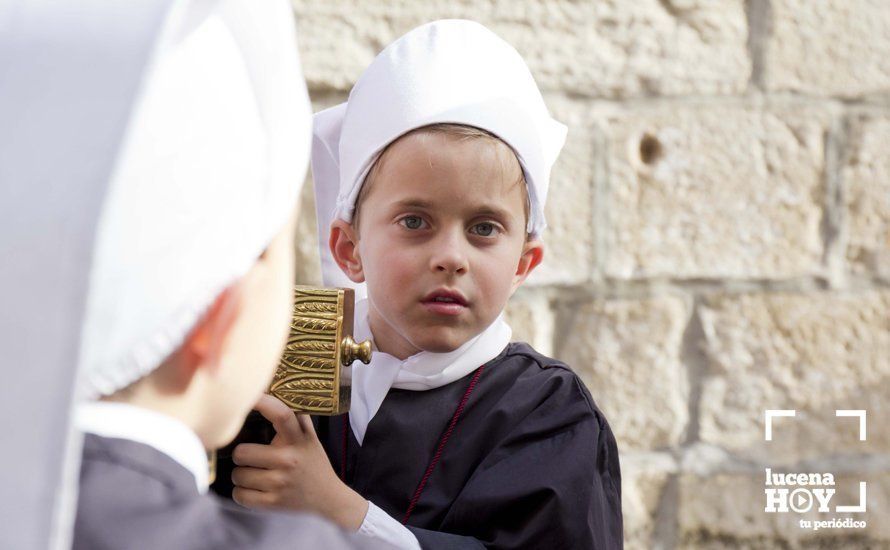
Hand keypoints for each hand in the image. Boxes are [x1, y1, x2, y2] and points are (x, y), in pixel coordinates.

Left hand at [231, 394, 367, 530]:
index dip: (262, 401)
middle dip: (242, 455)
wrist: (328, 498)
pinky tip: (255, 489)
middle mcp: (289, 460)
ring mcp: (280, 483)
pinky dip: (243, 493)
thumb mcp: (310, 438)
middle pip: (242, 452)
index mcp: (298, 440)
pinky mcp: (273, 502)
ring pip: (238, 474)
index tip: (249, 395)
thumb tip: (275, 391)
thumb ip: (296, 417)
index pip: (281, 414)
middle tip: (251, 457)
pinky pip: (240, 495)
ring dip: (242, 475)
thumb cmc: (313, 463)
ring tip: (256, 474)